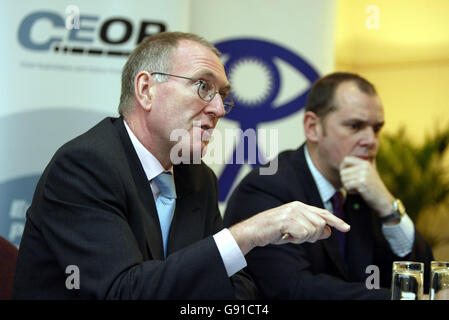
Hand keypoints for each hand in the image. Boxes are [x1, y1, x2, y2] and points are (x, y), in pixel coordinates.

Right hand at [229, 201, 349, 254]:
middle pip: (320, 224)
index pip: (323, 213)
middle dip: (313, 236)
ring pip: (313, 230)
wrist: (253, 231)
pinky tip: (286, 236)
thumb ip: (311, 230)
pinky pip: (303, 234)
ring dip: (302, 239)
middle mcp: (297, 206)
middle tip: (297, 238)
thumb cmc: (273, 231)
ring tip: (289, 236)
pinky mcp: (286, 220)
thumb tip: (329, 232)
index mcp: (299, 206)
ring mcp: (292, 212)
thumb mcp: (295, 231)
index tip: (347, 228)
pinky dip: (296, 240)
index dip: (336, 221)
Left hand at [339, 156, 393, 216]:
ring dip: (347, 186)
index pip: (346, 159)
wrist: (383, 198)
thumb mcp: (367, 173)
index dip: (342, 167)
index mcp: (365, 163)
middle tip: (353, 185)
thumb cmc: (373, 187)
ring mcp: (364, 174)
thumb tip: (342, 164)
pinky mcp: (362, 182)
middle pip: (343, 171)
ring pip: (343, 179)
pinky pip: (347, 185)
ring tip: (356, 188)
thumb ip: (357, 168)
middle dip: (345, 180)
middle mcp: (364, 167)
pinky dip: (349, 190)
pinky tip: (357, 192)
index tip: (345, 175)